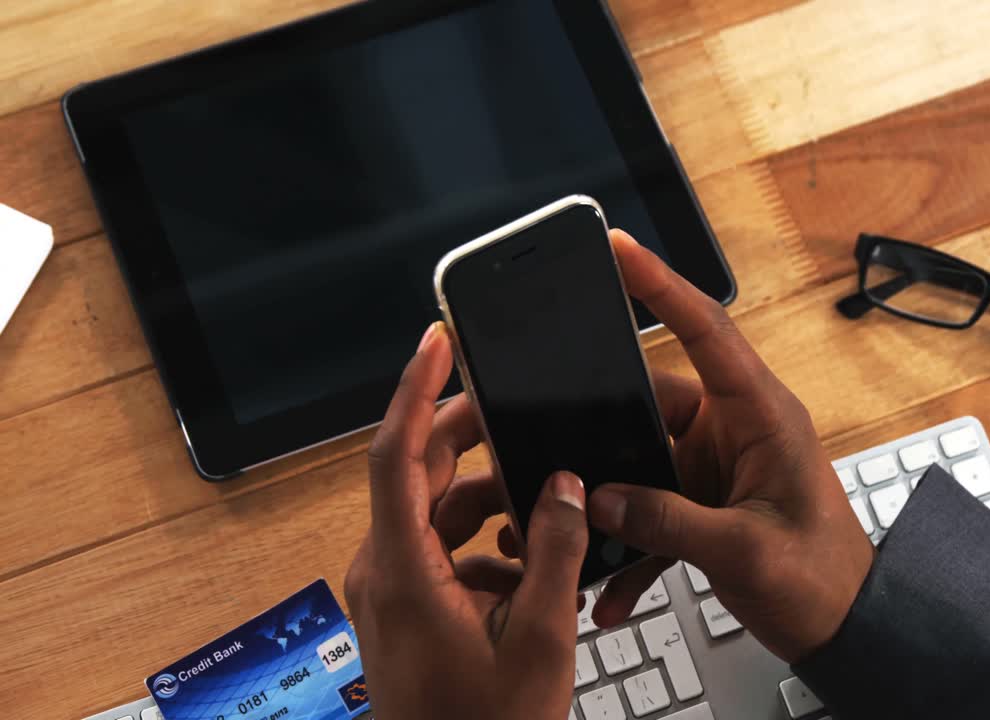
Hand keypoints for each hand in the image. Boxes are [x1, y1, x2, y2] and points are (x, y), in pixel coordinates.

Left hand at [344, 322, 586, 719]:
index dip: (417, 392)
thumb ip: (554, 551)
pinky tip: (530, 568)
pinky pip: (441, 548)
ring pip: (436, 511)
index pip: (396, 456)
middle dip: (470, 437)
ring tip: (544, 510)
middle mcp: (384, 570)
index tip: (437, 343)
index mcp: (405, 572)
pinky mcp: (405, 604)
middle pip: (419, 473)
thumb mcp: (539, 640)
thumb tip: (564, 484)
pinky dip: (483, 542)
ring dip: (488, 501)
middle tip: (516, 409)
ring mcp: (390, 589)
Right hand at [587, 230, 874, 662]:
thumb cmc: (824, 579)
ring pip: (641, 460)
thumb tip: (603, 500)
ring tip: (579, 531)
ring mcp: (714, 467)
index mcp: (762, 415)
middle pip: (650, 402)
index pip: (707, 333)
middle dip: (603, 428)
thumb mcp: (746, 550)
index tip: (620, 248)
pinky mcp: (701, 502)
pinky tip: (608, 587)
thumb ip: (671, 523)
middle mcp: (735, 430)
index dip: (662, 286)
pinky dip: (629, 548)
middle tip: (553, 435)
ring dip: (613, 504)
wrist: (846, 628)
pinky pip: (649, 509)